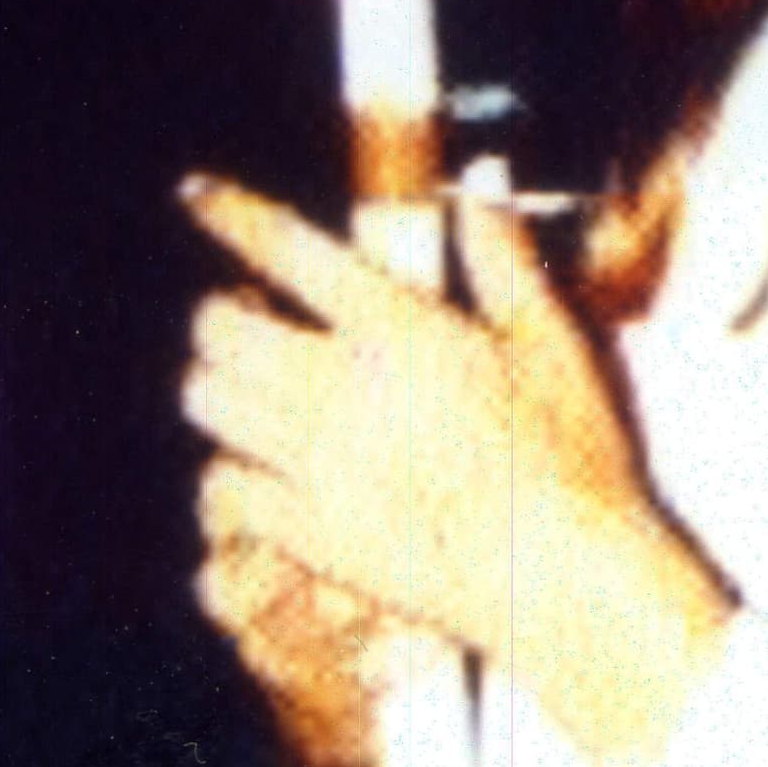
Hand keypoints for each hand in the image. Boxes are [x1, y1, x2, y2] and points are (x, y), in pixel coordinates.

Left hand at [184, 176, 732, 766]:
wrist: (568, 584)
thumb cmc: (570, 459)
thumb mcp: (548, 342)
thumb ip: (502, 258)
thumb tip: (480, 183)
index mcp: (394, 329)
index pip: (285, 249)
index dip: (230, 214)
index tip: (196, 195)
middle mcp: (340, 386)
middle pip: (220, 326)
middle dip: (223, 315)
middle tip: (252, 323)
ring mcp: (319, 463)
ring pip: (210, 400)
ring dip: (219, 385)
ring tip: (248, 390)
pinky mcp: (313, 534)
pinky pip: (227, 486)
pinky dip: (231, 471)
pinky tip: (260, 470)